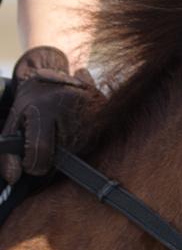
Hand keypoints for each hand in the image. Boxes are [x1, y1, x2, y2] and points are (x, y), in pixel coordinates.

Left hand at [2, 46, 103, 183]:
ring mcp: (90, 106)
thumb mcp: (13, 122)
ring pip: (79, 149)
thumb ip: (8, 152)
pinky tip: (73, 128)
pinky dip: (82, 141)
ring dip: (68, 149)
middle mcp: (70, 105)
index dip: (33, 165)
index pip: (41, 152)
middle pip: (62, 153)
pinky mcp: (103, 108)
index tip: (30, 164)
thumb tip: (13, 178)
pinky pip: (93, 139)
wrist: (51, 72)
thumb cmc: (30, 101)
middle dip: (52, 155)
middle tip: (45, 140)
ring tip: (58, 131)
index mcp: (44, 107)